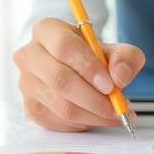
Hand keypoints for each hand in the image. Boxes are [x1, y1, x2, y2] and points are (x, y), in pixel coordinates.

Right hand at [13, 18, 144, 131]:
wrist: (80, 72)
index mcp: (47, 30)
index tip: (111, 85)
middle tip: (118, 106)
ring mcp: (26, 84)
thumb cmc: (96, 58)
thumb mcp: (118, 51)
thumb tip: (120, 76)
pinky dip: (87, 123)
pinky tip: (101, 117)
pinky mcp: (31, 108)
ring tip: (117, 113)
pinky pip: (61, 122)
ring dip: (95, 115)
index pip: (64, 47)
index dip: (88, 67)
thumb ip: (126, 58)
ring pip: (62, 106)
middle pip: (61, 80)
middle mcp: (29, 55)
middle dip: (95, 98)